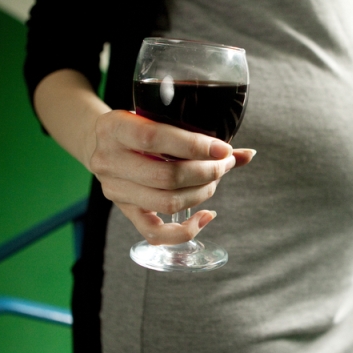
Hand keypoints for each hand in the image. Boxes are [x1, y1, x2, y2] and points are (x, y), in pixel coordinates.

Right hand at [89, 110, 254, 244]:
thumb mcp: (159, 118)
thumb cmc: (140, 127)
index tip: (223, 149)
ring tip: (214, 181)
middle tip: (224, 164)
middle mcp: (108, 160)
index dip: (193, 146)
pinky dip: (186, 230)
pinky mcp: (124, 211)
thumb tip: (248, 155)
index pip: (153, 137)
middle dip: (206, 172)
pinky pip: (155, 234)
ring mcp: (114, 189)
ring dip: (201, 193)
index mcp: (114, 127)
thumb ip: (198, 134)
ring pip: (167, 202)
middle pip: (166, 176)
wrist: (104, 142)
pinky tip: (206, 216)